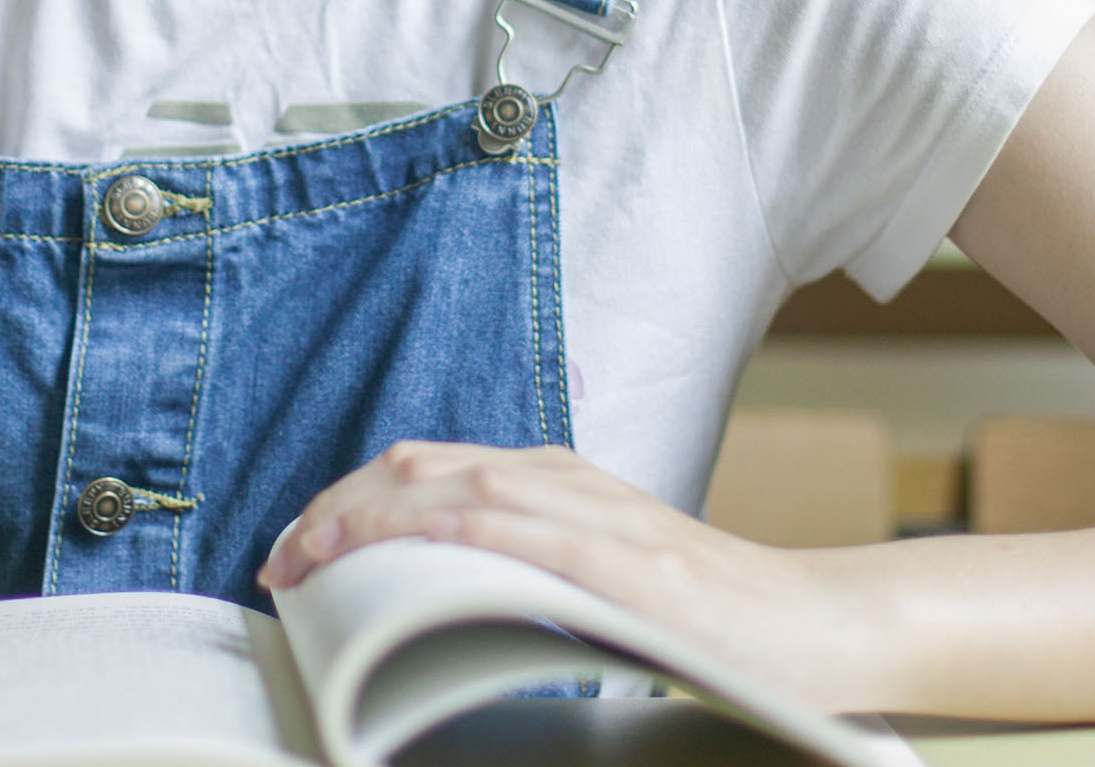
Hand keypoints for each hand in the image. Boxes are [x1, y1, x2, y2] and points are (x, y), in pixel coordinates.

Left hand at [259, 442, 878, 711]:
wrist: (813, 625)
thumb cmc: (702, 614)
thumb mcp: (590, 576)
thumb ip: (519, 567)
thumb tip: (421, 593)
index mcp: (552, 481)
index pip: (421, 468)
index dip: (345, 501)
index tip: (293, 550)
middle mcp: (566, 482)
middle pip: (420, 468)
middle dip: (336, 509)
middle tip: (281, 561)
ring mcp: (599, 517)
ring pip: (459, 488)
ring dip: (374, 519)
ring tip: (315, 558)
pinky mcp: (630, 563)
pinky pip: (530, 532)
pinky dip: (463, 529)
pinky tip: (419, 544)